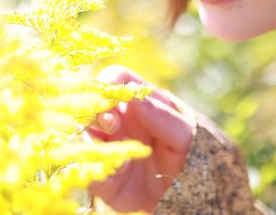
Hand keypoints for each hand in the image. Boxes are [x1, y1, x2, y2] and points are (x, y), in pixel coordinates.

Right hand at [87, 65, 194, 212]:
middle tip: (109, 123)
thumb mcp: (187, 134)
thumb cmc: (194, 155)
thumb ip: (163, 116)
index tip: (110, 97)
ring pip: (81, 131)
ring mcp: (109, 145)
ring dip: (90, 137)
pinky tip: (115, 172)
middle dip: (95, 110)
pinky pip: (83, 165)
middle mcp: (120, 119)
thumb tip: (134, 99)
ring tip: (115, 151)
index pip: (116, 78)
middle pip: (91, 102)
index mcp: (142, 101)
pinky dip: (92, 165)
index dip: (109, 83)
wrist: (193, 196)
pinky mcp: (103, 174)